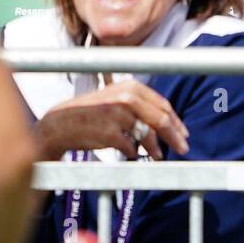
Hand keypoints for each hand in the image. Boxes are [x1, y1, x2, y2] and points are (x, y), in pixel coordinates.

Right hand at [36, 80, 189, 160]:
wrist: (60, 124)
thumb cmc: (90, 113)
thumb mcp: (115, 98)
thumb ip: (139, 105)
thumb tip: (167, 123)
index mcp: (131, 86)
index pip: (162, 104)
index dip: (176, 121)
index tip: (183, 133)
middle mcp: (126, 97)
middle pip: (161, 119)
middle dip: (175, 136)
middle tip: (183, 148)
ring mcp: (119, 115)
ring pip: (149, 136)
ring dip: (156, 149)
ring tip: (158, 156)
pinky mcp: (111, 134)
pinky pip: (131, 148)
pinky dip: (132, 153)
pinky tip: (128, 153)